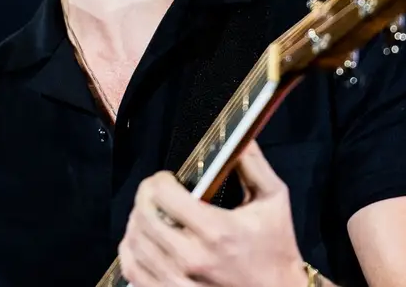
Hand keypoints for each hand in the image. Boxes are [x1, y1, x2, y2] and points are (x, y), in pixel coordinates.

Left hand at [118, 141, 305, 286]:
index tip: (169, 178)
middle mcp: (192, 257)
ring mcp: (177, 281)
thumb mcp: (273, 200)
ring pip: (134, 242)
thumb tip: (238, 134)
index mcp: (217, 230)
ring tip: (149, 213)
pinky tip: (141, 240)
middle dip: (145, 196)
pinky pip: (132, 270)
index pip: (163, 195)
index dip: (160, 180)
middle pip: (144, 216)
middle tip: (155, 192)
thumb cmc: (275, 249)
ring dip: (136, 221)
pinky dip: (130, 250)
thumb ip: (253, 164)